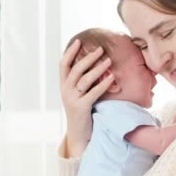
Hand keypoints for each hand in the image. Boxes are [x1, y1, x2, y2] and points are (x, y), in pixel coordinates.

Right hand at [60, 40, 114, 156]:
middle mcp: (65, 91)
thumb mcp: (78, 95)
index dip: (70, 52)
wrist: (79, 134)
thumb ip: (82, 82)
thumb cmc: (82, 112)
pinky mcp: (81, 108)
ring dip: (97, 68)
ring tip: (108, 60)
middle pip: (76, 69)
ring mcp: (72, 99)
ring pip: (84, 79)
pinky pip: (93, 93)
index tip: (79, 41)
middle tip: (101, 49)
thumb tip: (94, 64)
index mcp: (64, 86)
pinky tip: (112, 77)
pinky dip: (103, 84)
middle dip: (88, 57)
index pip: (63, 65)